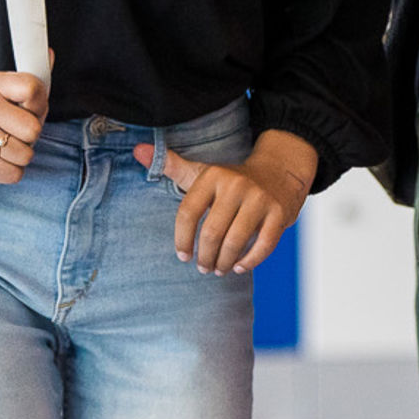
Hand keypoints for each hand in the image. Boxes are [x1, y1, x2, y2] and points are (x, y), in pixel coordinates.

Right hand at [0, 70, 49, 188]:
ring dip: (24, 154)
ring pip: (26, 153)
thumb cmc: (7, 119)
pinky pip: (15, 173)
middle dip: (33, 134)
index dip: (39, 104)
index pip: (33, 90)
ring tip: (9, 145)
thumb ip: (39, 77)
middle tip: (18, 131)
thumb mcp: (24, 97)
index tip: (29, 107)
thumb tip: (49, 53)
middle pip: (33, 128)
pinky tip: (1, 161)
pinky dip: (14, 171)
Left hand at [132, 130, 316, 274]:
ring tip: (219, 269)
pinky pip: (263, 245)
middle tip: (204, 267)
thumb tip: (138, 150)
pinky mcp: (279, 213)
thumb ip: (171, 165)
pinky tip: (239, 267)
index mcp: (214, 176)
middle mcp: (237, 185)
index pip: (188, 213)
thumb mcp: (202, 171)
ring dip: (224, 263)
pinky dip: (249, 262)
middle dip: (205, 257)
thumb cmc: (231, 180)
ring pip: (236, 242)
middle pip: (212, 232)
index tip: (183, 255)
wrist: (280, 170)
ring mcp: (260, 199)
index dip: (182, 239)